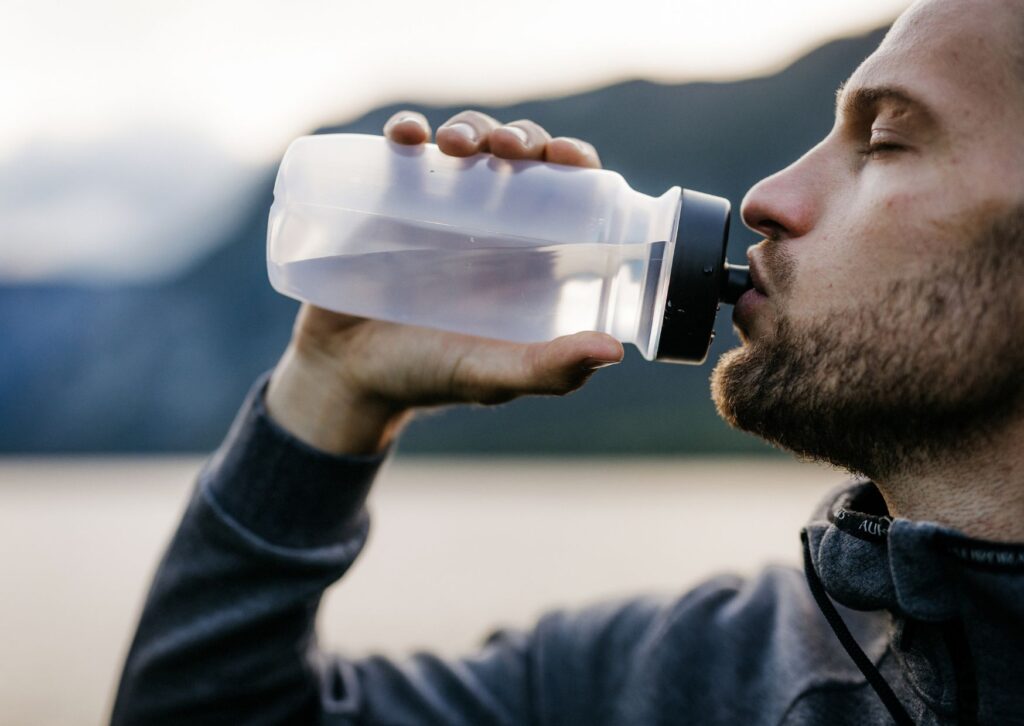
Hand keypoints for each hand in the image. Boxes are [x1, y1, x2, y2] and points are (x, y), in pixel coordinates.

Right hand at [266, 110, 621, 454]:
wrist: (345, 376)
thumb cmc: (428, 376)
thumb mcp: (492, 377)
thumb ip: (548, 370)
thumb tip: (614, 350)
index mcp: (529, 253)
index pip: (566, 190)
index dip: (573, 162)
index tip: (567, 156)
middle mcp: (489, 221)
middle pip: (518, 155)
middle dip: (521, 137)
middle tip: (506, 149)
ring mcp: (436, 205)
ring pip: (465, 143)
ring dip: (469, 128)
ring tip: (455, 146)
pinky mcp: (385, 199)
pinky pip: (400, 151)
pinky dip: (405, 131)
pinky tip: (405, 135)